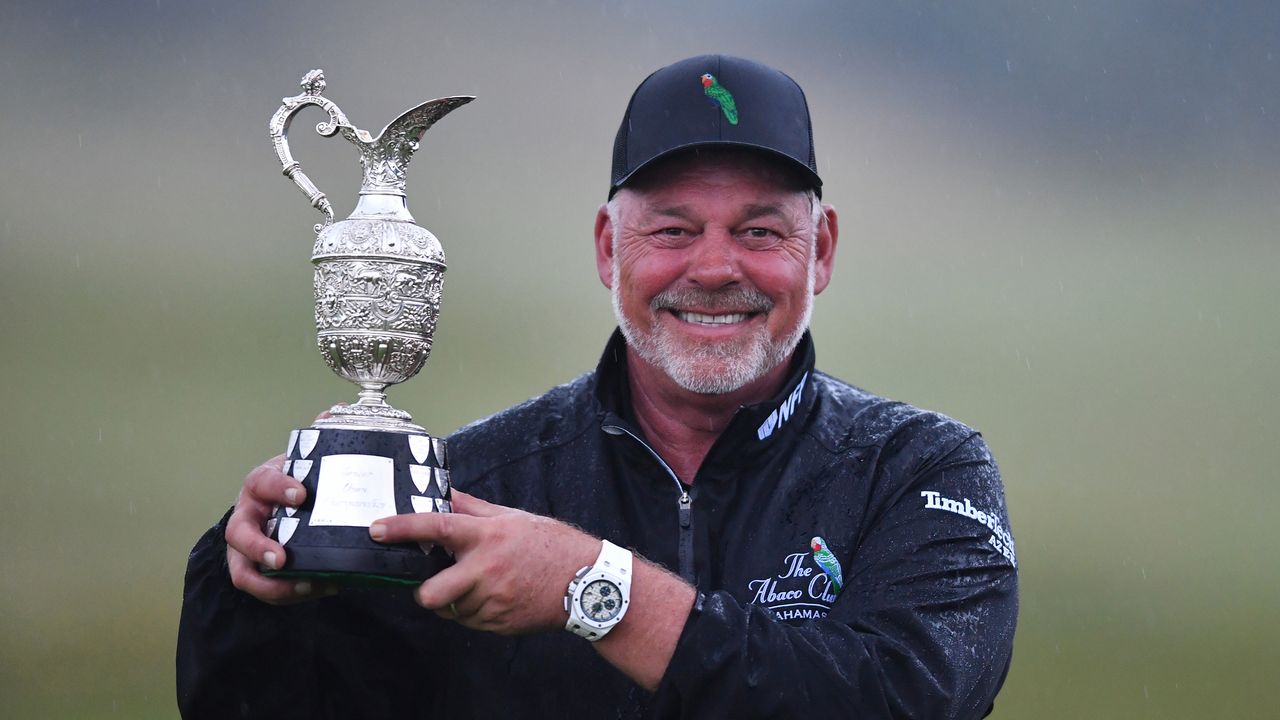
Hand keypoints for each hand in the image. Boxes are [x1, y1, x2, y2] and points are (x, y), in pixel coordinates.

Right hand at [225, 409, 343, 604]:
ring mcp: (246, 548)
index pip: (263, 482)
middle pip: (238, 535)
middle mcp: (247, 516)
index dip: (279, 487)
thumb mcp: (304, 461)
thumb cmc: (295, 482)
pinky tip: (321, 589)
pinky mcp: (257, 571)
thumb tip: (335, 411)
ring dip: (273, 584)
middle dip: (258, 548)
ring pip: (244, 572)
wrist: (280, 504)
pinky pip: (265, 590)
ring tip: (306, 586)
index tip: (302, 494)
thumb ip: (318, 439)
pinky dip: (289, 594)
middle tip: (282, 559)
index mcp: (260, 485)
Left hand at [369, 490, 599, 633]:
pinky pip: (470, 621)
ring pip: (451, 609)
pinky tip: (494, 597)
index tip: (377, 529)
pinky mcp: (499, 623)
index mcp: (487, 536)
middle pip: (431, 594)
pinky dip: (473, 611)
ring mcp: (492, 600)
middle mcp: (486, 569)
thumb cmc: (549, 544)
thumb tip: (442, 493)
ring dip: (455, 600)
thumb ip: (472, 508)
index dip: (402, 528)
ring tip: (480, 585)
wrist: (586, 582)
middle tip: (432, 583)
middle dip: (424, 592)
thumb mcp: (511, 518)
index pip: (436, 527)